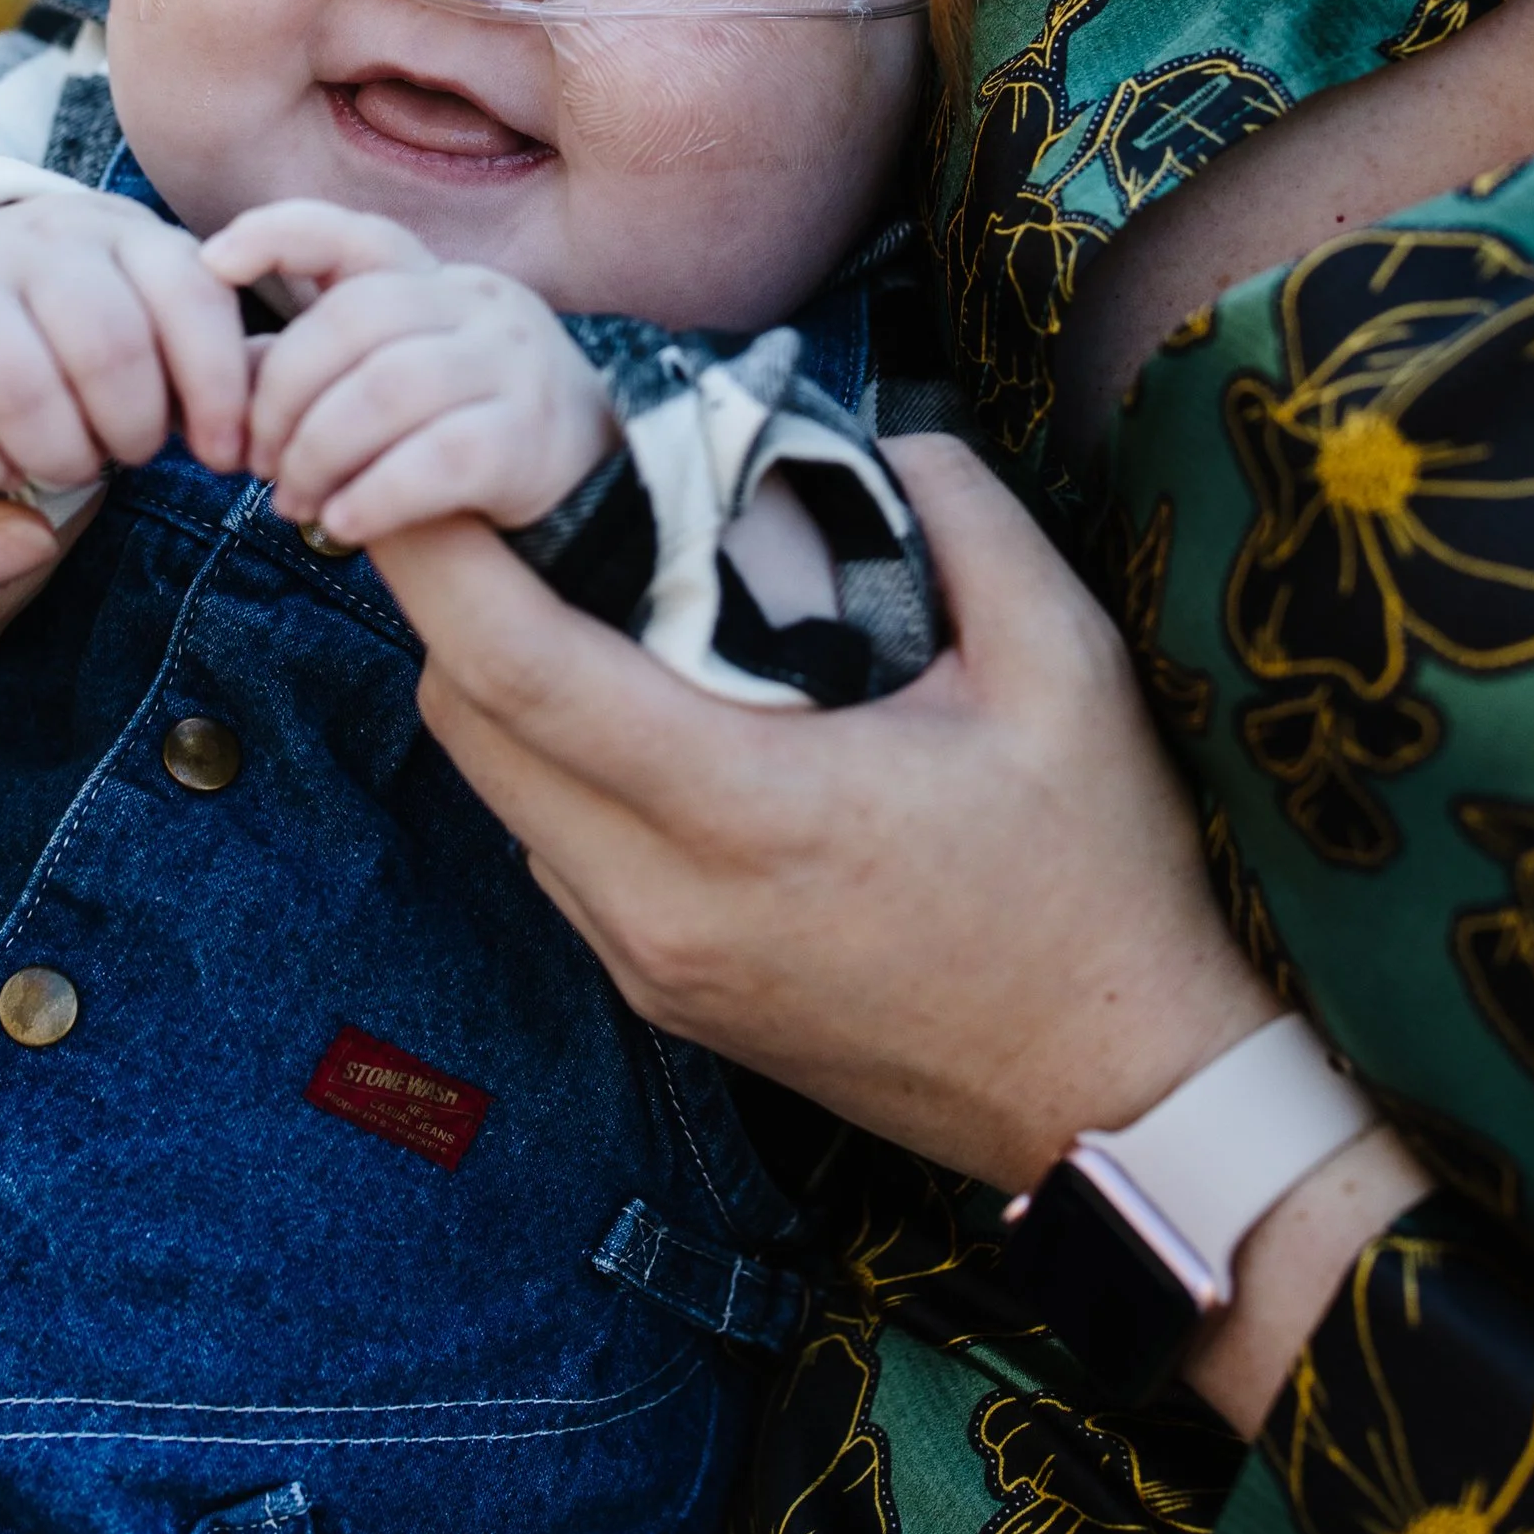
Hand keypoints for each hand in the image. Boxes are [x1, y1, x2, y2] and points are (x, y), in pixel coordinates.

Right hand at [0, 191, 249, 495]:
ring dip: (61, 456)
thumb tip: (241, 446)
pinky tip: (4, 470)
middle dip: (133, 430)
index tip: (223, 456)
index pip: (191, 298)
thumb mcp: (155, 307)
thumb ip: (212, 364)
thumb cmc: (87, 312)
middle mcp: (41, 242)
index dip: (219, 390)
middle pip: (107, 348)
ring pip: (21, 387)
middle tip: (130, 451)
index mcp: (125, 230)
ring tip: (71, 463)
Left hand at [204, 199, 617, 547]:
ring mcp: (513, 363)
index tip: (210, 263)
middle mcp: (479, 303)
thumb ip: (312, 370)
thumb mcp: (390, 379)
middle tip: (255, 463)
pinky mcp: (531, 437)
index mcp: (434, 280)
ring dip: (318, 452)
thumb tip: (217, 379)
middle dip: (282, 394)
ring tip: (292, 503)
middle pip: (354, 319)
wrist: (591, 481)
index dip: (278, 236)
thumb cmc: (460, 426)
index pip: (353, 235)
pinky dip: (373, 495)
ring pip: (389, 388)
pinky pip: (436, 459)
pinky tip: (342, 524)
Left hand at [377, 431, 1427, 1428]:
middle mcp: (665, 904)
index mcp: (749, 812)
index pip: (520, 673)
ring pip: (495, 793)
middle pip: (467, 727)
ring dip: (497, 685)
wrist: (1122, 1099)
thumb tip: (862, 433)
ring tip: (566, 583)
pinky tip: (630, 700)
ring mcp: (652, 964)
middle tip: (494, 495)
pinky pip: (553, 852)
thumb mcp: (1067, 665)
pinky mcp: (663, 995)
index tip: (411, 466)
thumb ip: (958, 516)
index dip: (440, 560)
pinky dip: (552, 761)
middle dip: (449, 600)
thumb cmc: (1101, 879)